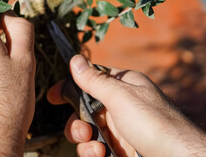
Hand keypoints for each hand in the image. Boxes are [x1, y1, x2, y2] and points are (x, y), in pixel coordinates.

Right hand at [48, 55, 205, 156]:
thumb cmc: (154, 122)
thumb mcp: (120, 96)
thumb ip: (94, 80)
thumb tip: (75, 59)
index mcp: (123, 85)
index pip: (89, 79)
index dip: (69, 87)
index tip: (52, 96)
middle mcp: (119, 105)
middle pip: (83, 109)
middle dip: (77, 122)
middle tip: (83, 131)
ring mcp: (119, 128)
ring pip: (87, 131)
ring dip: (85, 142)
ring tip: (96, 149)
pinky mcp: (119, 148)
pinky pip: (95, 148)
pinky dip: (93, 153)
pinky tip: (101, 155)